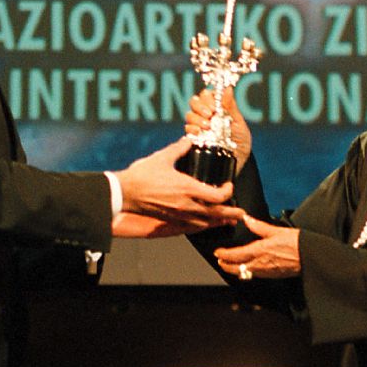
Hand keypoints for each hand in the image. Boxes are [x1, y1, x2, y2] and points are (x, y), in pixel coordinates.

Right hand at [114, 137, 243, 233]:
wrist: (125, 192)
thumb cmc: (142, 175)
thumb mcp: (163, 157)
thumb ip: (179, 148)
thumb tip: (190, 139)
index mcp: (187, 188)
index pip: (217, 196)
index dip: (227, 192)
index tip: (229, 186)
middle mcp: (186, 204)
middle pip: (215, 213)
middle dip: (231, 213)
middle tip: (241, 213)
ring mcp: (178, 214)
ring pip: (205, 223)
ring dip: (218, 221)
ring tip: (228, 220)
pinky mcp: (170, 219)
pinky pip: (191, 227)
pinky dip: (202, 226)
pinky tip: (205, 225)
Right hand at [185, 88, 251, 169]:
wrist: (236, 163)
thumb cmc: (240, 142)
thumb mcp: (239, 124)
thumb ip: (231, 108)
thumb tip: (228, 89)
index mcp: (218, 108)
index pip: (207, 95)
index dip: (208, 98)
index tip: (214, 106)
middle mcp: (206, 115)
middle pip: (194, 102)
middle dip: (200, 106)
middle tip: (210, 115)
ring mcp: (199, 126)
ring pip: (189, 114)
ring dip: (197, 118)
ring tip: (207, 126)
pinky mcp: (193, 138)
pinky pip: (187, 129)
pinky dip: (191, 129)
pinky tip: (199, 133)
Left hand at [214, 213, 300, 278]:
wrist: (310, 258)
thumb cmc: (296, 243)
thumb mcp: (277, 231)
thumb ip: (259, 226)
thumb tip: (247, 219)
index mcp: (260, 250)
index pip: (236, 254)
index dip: (225, 254)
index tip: (218, 252)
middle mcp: (260, 263)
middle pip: (237, 268)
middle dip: (226, 265)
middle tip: (220, 261)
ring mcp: (266, 272)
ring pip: (245, 273)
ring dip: (235, 270)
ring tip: (230, 265)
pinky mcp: (272, 275)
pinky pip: (254, 275)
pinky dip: (246, 273)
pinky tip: (247, 269)